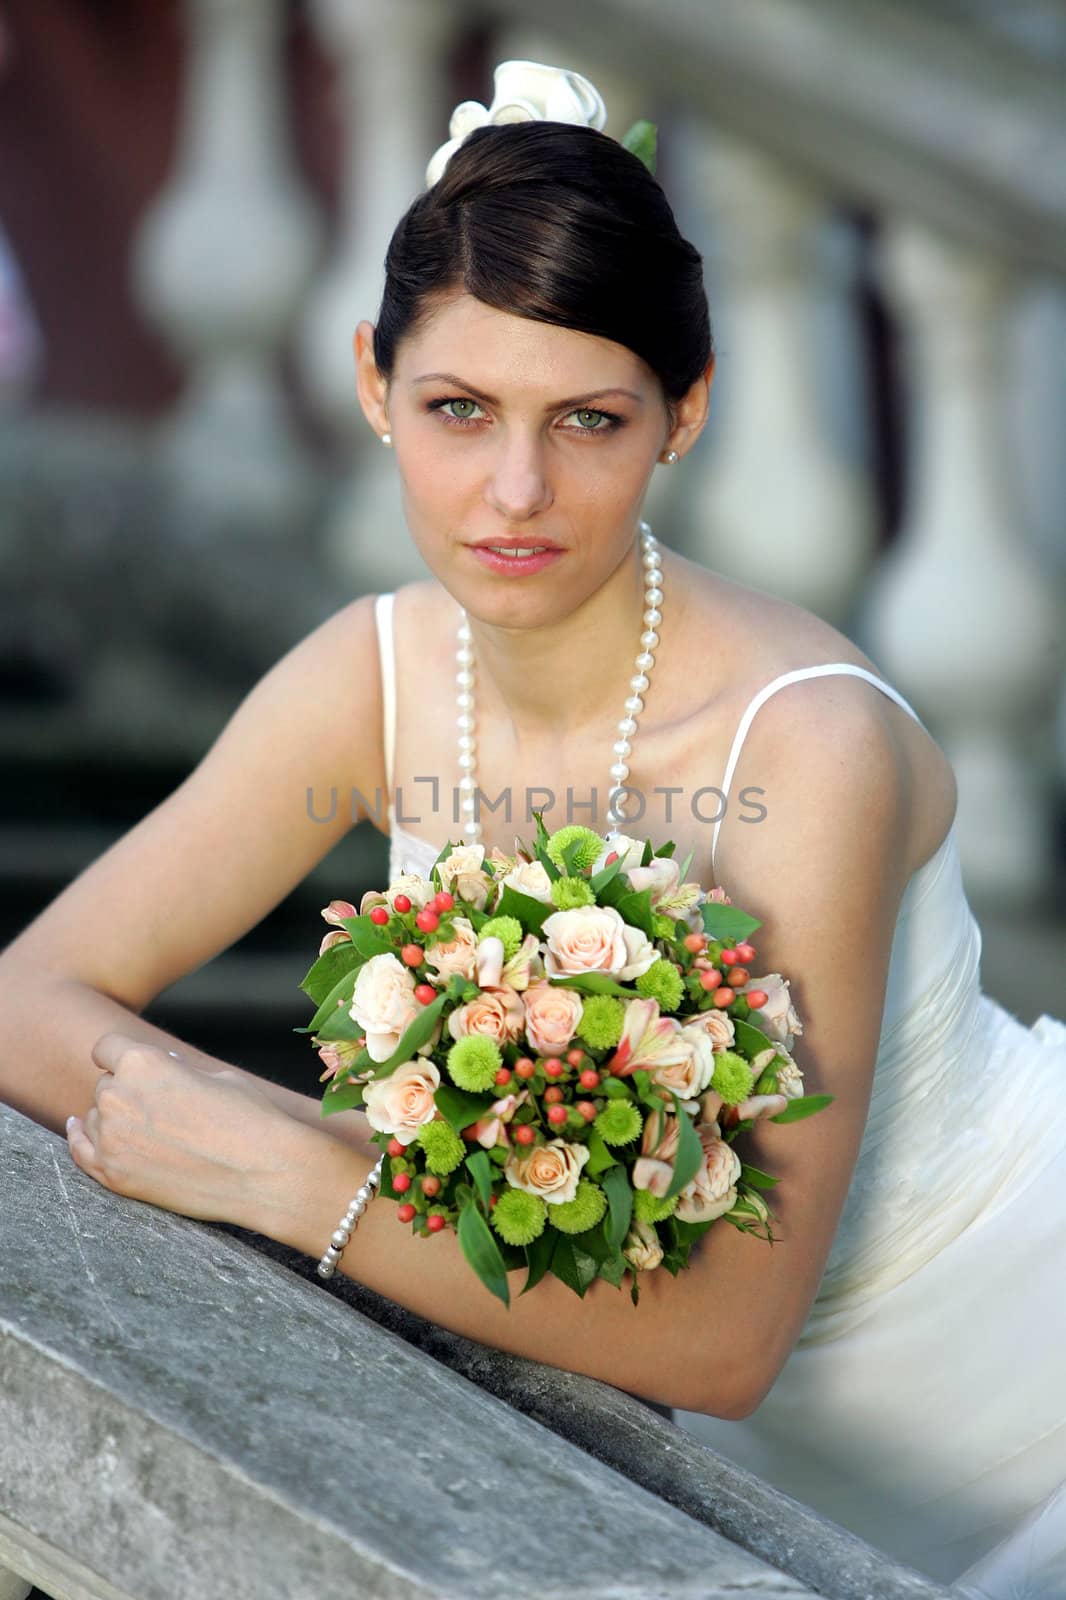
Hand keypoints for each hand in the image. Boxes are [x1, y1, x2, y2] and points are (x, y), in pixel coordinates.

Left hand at [66, 1032, 299, 1229]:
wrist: (263, 1173)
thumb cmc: (248, 1119)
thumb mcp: (213, 1075)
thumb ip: (173, 1069)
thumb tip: (159, 1068)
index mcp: (143, 1062)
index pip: (106, 1047)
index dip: (121, 1056)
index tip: (132, 1067)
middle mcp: (118, 1095)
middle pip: (104, 1085)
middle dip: (125, 1091)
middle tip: (159, 1109)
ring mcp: (111, 1138)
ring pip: (94, 1118)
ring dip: (113, 1119)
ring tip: (151, 1133)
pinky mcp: (113, 1174)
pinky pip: (80, 1151)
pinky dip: (80, 1140)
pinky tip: (79, 1129)